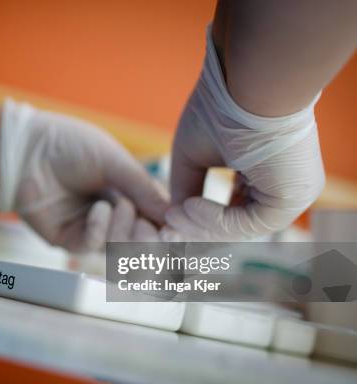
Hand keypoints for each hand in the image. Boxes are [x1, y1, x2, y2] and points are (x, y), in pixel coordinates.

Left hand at [0, 99, 168, 251]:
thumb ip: (144, 188)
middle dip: (150, 237)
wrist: (28, 147)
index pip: (156, 220)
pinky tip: (99, 209)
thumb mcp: (115, 161)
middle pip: (140, 243)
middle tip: (152, 225)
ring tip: (120, 205)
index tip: (177, 226)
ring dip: (125, 229)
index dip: (167, 227)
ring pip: (118, 249)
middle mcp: (111, 215)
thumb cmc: (70, 145)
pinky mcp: (65, 238)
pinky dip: (100, 229)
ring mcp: (89, 229)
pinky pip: (91, 247)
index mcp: (128, 194)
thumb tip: (173, 215)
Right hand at [163, 27, 324, 241]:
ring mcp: (291, 193)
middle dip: (199, 228)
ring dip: (203, 226)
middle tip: (167, 224)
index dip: (201, 219)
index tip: (171, 218)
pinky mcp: (292, 197)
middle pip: (238, 223)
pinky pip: (249, 223)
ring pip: (242, 227)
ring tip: (175, 214)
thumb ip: (186, 187)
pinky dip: (216, 221)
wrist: (249, 79)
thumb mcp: (194, 155)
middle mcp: (282, 185)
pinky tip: (190, 207)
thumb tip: (173, 219)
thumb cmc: (221, 107)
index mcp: (265, 173)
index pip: (234, 209)